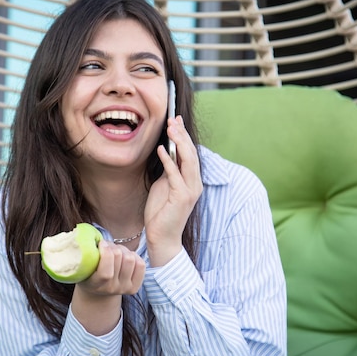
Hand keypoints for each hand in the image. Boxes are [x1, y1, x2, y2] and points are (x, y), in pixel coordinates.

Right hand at [77, 240, 145, 295]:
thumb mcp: (82, 264)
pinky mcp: (135, 287)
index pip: (106, 273)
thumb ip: (87, 253)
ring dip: (123, 250)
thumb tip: (95, 236)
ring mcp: (124, 289)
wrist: (98, 291)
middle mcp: (111, 289)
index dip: (105, 252)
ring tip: (116, 251)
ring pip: (130, 259)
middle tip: (108, 246)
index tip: (101, 243)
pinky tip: (125, 257)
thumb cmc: (88, 272)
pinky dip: (134, 256)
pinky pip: (141, 264)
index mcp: (95, 285)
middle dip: (113, 246)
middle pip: (120, 258)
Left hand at [144, 115, 202, 266]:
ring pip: (188, 161)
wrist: (161, 236)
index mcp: (192, 180)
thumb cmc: (161, 212)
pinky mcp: (181, 197)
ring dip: (178, 143)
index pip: (190, 153)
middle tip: (173, 119)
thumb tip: (165, 152)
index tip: (176, 120)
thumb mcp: (164, 185)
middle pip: (191, 153)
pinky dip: (168, 160)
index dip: (184, 136)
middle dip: (182, 135)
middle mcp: (195, 183)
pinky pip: (175, 174)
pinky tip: (161, 149)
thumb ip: (168, 170)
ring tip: (170, 129)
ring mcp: (190, 190)